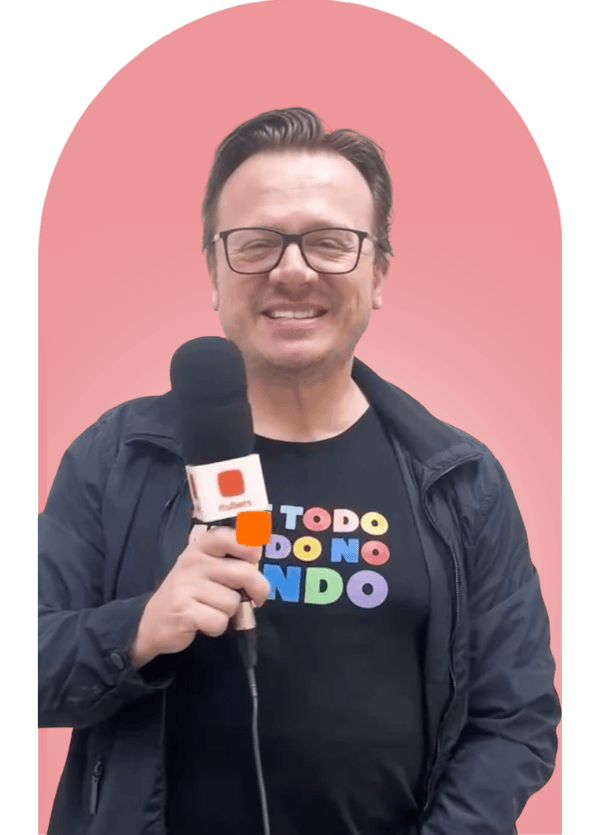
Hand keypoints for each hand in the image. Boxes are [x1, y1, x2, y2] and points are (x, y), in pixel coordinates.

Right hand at [128, 524, 269, 668]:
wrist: (152, 621)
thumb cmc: (189, 592)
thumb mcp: (205, 567)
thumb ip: (230, 560)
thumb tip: (258, 559)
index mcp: (200, 547)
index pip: (229, 537)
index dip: (249, 547)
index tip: (254, 557)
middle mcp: (193, 562)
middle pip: (244, 573)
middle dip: (257, 590)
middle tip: (255, 597)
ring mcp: (186, 586)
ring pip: (233, 602)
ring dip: (229, 612)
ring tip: (211, 609)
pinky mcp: (184, 611)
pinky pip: (220, 621)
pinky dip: (217, 627)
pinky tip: (203, 622)